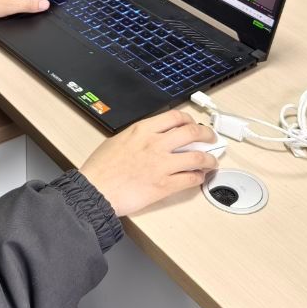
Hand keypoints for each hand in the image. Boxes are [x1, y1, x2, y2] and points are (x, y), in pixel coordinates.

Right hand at [79, 110, 217, 217]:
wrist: (95, 190)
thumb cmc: (100, 169)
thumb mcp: (117, 141)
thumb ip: (138, 137)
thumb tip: (151, 138)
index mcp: (142, 130)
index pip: (176, 117)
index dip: (190, 120)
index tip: (193, 125)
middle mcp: (155, 144)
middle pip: (192, 132)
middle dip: (207, 134)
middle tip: (210, 138)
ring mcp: (162, 165)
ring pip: (198, 157)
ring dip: (209, 159)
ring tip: (211, 161)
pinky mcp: (164, 185)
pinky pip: (190, 179)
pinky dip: (199, 178)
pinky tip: (198, 178)